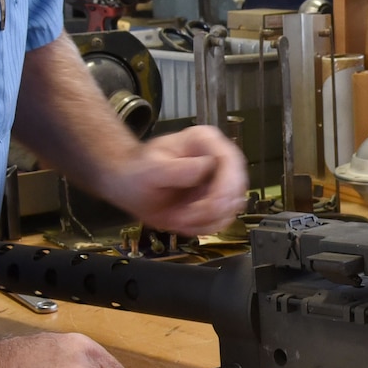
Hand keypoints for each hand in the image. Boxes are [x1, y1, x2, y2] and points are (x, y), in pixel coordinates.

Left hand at [105, 126, 249, 234]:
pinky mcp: (215, 202)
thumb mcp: (151, 169)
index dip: (225, 187)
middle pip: (236, 187)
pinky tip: (184, 221)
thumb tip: (205, 169)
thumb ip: (177, 169)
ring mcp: (218, 182)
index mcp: (204, 141)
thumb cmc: (137, 171)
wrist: (130, 186)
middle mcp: (216, 160)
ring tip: (179, 218)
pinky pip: (222, 220)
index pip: (230, 161)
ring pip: (231, 207)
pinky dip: (203, 227)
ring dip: (206, 220)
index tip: (209, 204)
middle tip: (189, 216)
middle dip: (214, 208)